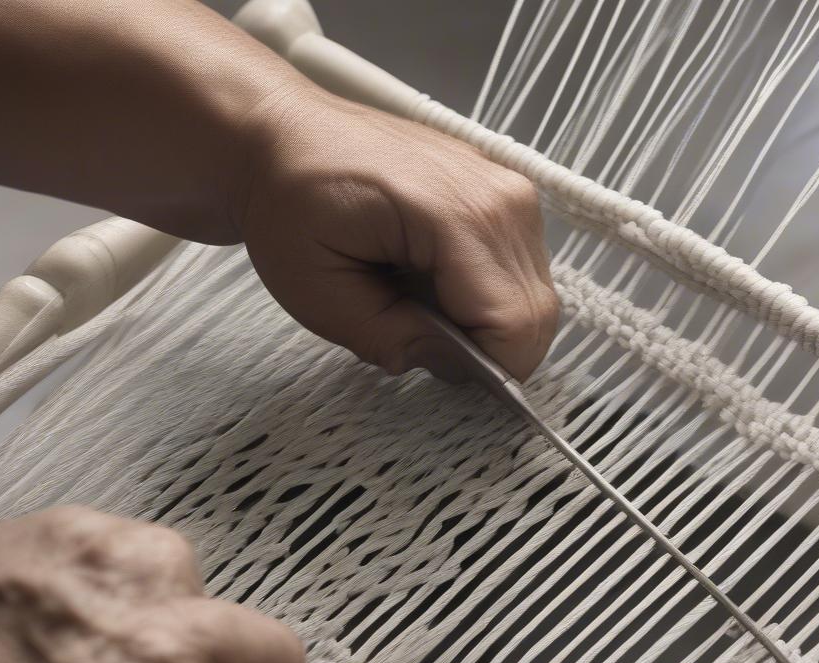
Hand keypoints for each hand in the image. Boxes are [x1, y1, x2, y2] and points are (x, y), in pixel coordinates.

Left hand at [240, 87, 558, 381]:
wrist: (284, 135)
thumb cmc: (288, 204)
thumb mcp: (316, 291)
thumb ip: (384, 336)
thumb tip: (444, 365)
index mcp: (455, 215)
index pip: (514, 322)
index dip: (486, 370)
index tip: (435, 371)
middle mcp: (502, 198)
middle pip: (534, 315)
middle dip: (486, 351)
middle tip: (420, 343)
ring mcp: (512, 190)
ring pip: (533, 298)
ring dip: (485, 325)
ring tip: (419, 307)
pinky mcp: (507, 194)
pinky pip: (521, 272)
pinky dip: (485, 297)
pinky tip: (433, 284)